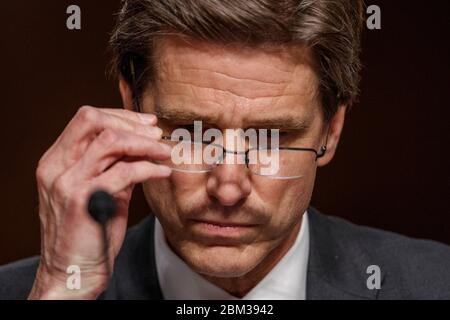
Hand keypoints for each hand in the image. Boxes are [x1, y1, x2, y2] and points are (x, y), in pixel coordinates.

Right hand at [28, 106, 171, 298]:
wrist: (72, 271)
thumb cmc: (88, 232)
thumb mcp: (99, 191)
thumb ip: (113, 166)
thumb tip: (141, 146)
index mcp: (56, 161)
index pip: (86, 120)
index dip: (119, 116)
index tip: (146, 123)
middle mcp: (56, 167)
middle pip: (92, 121)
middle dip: (130, 123)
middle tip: (156, 134)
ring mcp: (67, 183)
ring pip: (109, 142)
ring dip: (144, 143)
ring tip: (164, 151)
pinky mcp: (83, 201)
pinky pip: (123, 172)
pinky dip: (148, 168)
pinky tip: (162, 172)